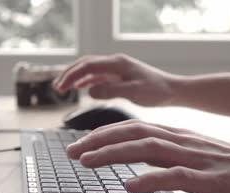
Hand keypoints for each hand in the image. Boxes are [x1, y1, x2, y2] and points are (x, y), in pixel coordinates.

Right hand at [52, 54, 180, 105]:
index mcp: (117, 63)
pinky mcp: (120, 76)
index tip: (60, 87)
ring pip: (90, 69)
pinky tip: (80, 88)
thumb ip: (111, 91)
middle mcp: (115, 63)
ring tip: (62, 88)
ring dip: (75, 77)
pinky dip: (86, 81)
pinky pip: (98, 76)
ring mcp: (117, 69)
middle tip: (57, 88)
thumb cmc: (156, 91)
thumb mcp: (134, 92)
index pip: (87, 66)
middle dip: (68, 74)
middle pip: (85, 64)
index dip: (71, 75)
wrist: (173, 91)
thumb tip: (88, 91)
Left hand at [66, 120, 229, 192]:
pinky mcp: (208, 179)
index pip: (135, 128)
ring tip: (87, 161)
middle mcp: (183, 142)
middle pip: (134, 133)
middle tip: (72, 151)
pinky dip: (150, 179)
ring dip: (114, 154)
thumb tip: (141, 164)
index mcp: (179, 136)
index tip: (83, 142)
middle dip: (99, 140)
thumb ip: (170, 156)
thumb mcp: (196, 156)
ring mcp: (195, 159)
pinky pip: (174, 176)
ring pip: (148, 149)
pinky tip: (131, 185)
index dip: (105, 133)